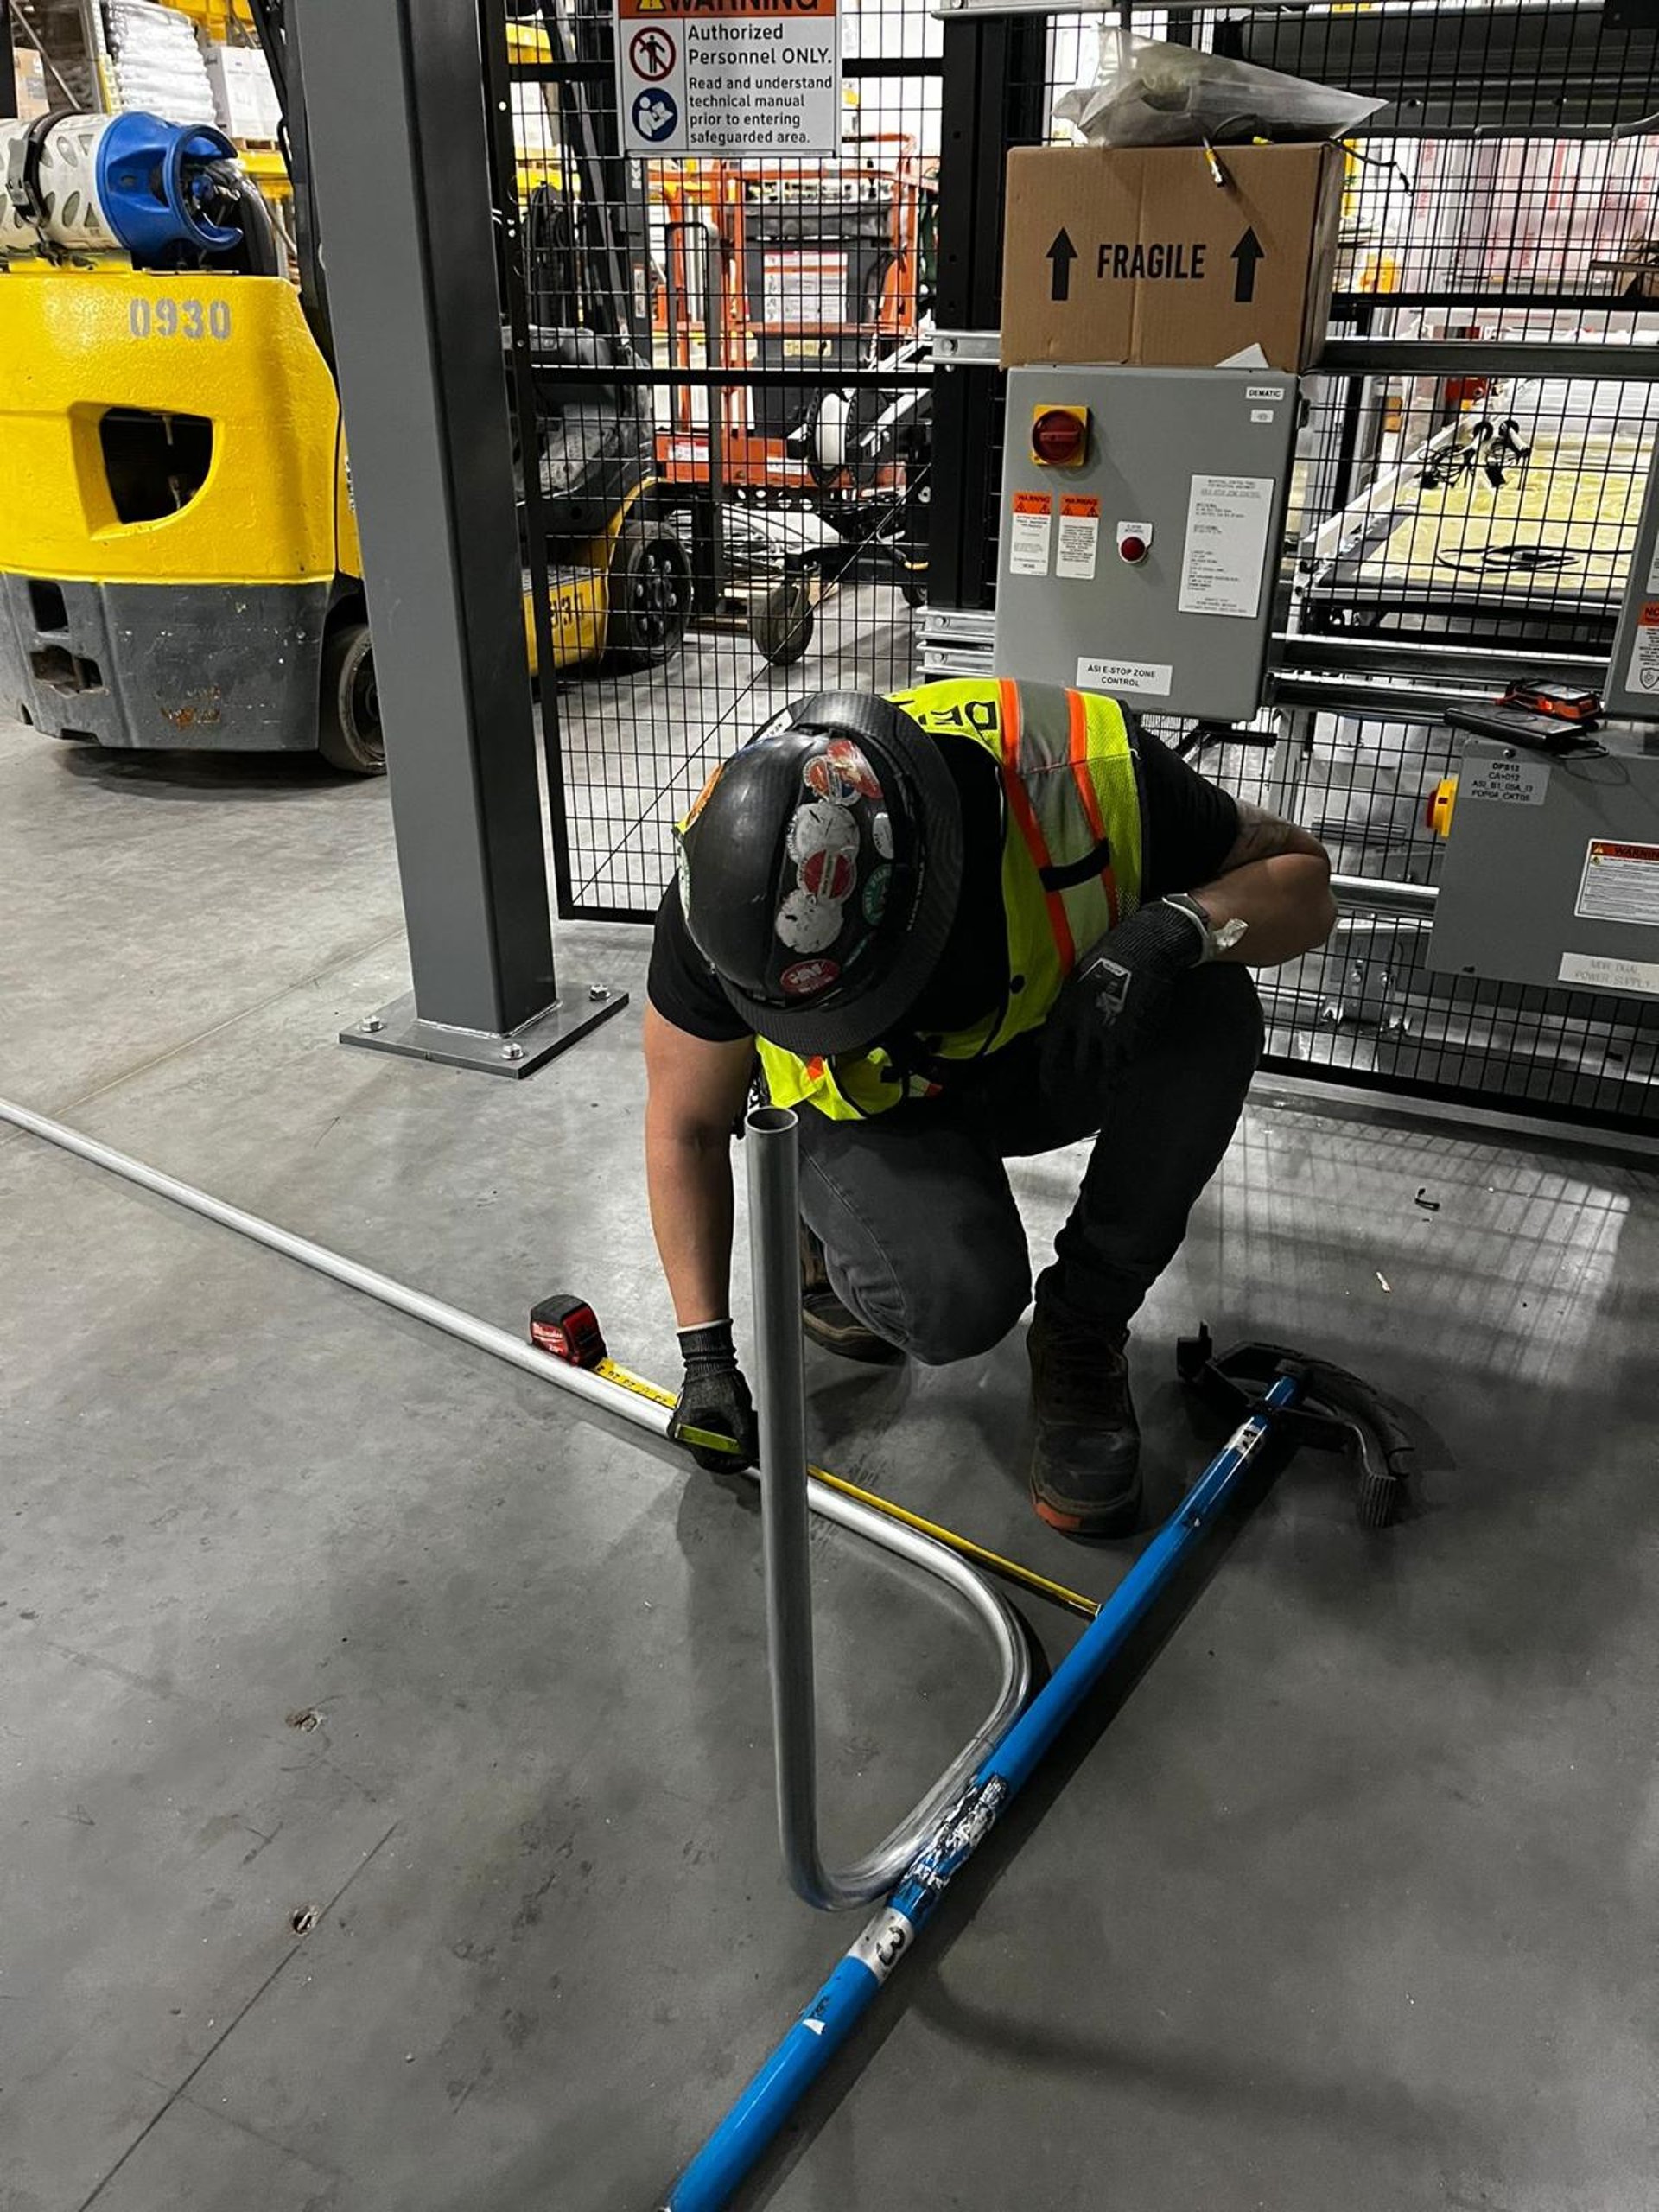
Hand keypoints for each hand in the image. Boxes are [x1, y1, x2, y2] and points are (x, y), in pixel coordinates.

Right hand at [670, 1318, 757, 1471]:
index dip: (731, 1464)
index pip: (709, 1462)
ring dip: (735, 1437)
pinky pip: (716, 1428)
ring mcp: (691, 1421)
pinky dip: (731, 1427)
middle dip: (735, 1448)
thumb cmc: (714, 1376)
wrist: (710, 1355)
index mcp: (686, 1431)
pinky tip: (742, 1420)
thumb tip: (751, 1451)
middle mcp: (684, 1429)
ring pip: (717, 1440)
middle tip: (750, 1445)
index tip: (746, 1459)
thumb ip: (745, 1436)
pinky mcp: (699, 1414)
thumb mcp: (735, 1410)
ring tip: (748, 1429)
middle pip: (713, 1451)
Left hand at [1040, 898, 1209, 1096]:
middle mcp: (1085, 1025)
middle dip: (1080, 1071)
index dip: (1047, 1074)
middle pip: (1079, 1063)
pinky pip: (1127, 1057)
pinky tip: (1126, 1063)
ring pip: (1105, 1065)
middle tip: (1083, 1080)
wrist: (1138, 952)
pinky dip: (1126, 1061)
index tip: (1048, 1089)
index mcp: (1066, 1011)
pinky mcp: (1132, 1031)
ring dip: (1106, 1074)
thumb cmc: (1102, 962)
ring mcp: (1110, 1030)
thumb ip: (1059, 1014)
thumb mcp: (1073, 983)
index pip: (1050, 1051)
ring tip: (1108, 1084)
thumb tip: (1040, 1041)